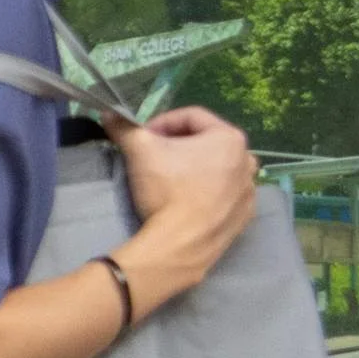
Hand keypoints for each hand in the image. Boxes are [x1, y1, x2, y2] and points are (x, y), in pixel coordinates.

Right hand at [111, 105, 256, 265]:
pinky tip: (188, 201)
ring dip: (195, 167)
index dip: (162, 122)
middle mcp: (247, 160)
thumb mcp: (139, 150)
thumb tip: (109, 112)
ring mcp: (249, 190)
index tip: (143, 137)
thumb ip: (125, 127)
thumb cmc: (167, 190)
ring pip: (218, 167)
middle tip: (155, 157)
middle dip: (179, 145)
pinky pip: (225, 193)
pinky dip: (208, 191)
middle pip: (206, 141)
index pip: (191, 117)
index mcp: (229, 137)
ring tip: (171, 179)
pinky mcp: (245, 215)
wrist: (180, 245)